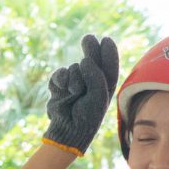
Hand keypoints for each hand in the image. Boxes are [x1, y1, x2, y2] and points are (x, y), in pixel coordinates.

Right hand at [42, 34, 120, 154]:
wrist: (68, 130)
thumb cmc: (87, 116)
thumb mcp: (98, 96)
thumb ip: (95, 76)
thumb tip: (84, 61)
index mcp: (105, 85)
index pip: (108, 64)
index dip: (108, 51)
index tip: (106, 39)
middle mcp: (91, 81)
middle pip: (91, 59)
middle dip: (90, 48)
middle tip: (87, 38)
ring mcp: (74, 82)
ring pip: (73, 68)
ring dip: (74, 79)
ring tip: (74, 94)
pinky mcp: (60, 85)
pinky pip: (59, 74)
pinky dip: (60, 80)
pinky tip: (62, 90)